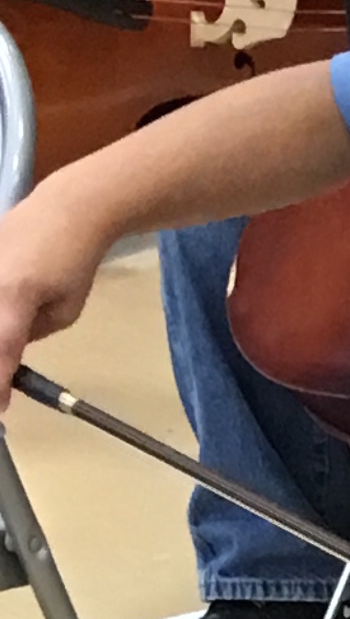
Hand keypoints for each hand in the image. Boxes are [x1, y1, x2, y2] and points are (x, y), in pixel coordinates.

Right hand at [0, 181, 118, 395]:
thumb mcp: (64, 310)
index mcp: (13, 298)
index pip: (0, 351)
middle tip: (3, 392)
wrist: (64, 210)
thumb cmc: (73, 262)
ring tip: (8, 361)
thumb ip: (30, 334)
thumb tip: (8, 353)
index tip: (0, 409)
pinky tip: (9, 328)